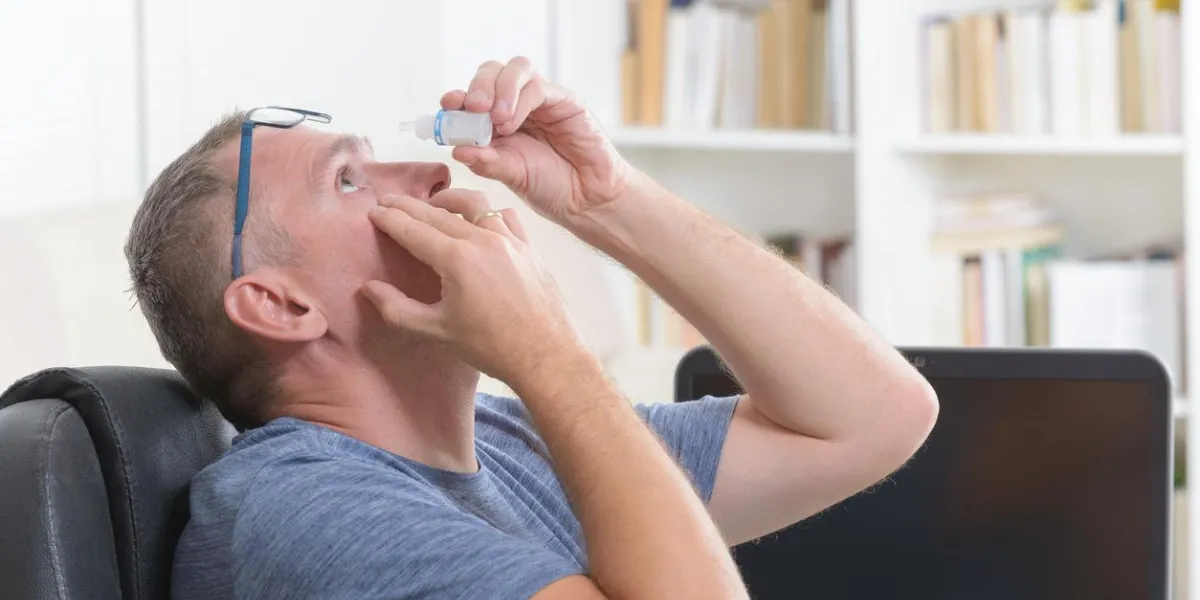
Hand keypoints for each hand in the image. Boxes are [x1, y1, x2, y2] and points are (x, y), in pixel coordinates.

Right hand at [361, 191, 588, 384]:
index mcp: (457, 259)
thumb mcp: (436, 331)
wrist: (546, 355)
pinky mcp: (530, 247)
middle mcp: (483, 240)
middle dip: (409, 206)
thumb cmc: (490, 347)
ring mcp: (510, 240)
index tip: (372, 212)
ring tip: (434, 204)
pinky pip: (506, 217)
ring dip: (449, 200)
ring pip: (475, 205)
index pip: (413, 230)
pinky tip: (480, 222)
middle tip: (389, 202)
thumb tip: (368, 288)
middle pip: (438, 213)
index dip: (389, 219)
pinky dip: (488, 213)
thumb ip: (397, 309)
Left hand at [443, 56, 640, 225]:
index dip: (458, 97)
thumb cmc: (552, 188)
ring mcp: (541, 100)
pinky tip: (513, 123)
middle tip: (472, 107)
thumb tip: (456, 149)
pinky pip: (538, 86)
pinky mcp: (564, 100)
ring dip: (500, 88)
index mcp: (497, 123)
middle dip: (478, 85)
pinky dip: (520, 100)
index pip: (473, 96)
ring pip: (516, 69)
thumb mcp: (511, 176)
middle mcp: (517, 105)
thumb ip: (486, 162)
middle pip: (492, 71)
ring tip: (496, 119)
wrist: (588, 199)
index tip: (448, 105)